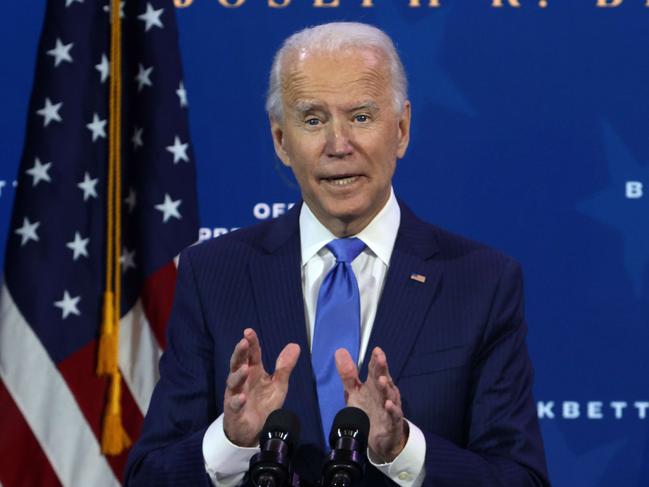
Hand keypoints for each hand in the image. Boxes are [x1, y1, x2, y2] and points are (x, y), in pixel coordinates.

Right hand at [223, 328, 299, 446]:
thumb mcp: (278, 385)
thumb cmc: (264, 404)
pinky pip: (233, 404)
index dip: (251, 343)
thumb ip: (285, 367)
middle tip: (243, 342)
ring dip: (238, 375)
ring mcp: (236, 394)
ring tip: (245, 368)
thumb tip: (295, 345)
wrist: (255, 431)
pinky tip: (242, 397)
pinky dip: (237, 400)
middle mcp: (243, 380)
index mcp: (254, 371)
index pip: (252, 354)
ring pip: (233, 382)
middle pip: (238, 363)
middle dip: (239, 353)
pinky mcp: (234, 411)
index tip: (248, 332)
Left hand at [335, 347, 406, 462]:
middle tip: (381, 358)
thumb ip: (348, 373)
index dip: (376, 360)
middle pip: (384, 378)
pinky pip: (394, 415)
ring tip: (382, 380)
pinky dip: (392, 409)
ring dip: (386, 388)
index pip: (375, 369)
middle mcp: (384, 393)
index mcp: (375, 384)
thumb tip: (340, 351)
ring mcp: (390, 407)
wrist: (379, 437)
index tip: (376, 350)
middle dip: (382, 369)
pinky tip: (388, 404)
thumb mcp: (355, 391)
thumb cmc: (369, 409)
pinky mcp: (392, 422)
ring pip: (390, 395)